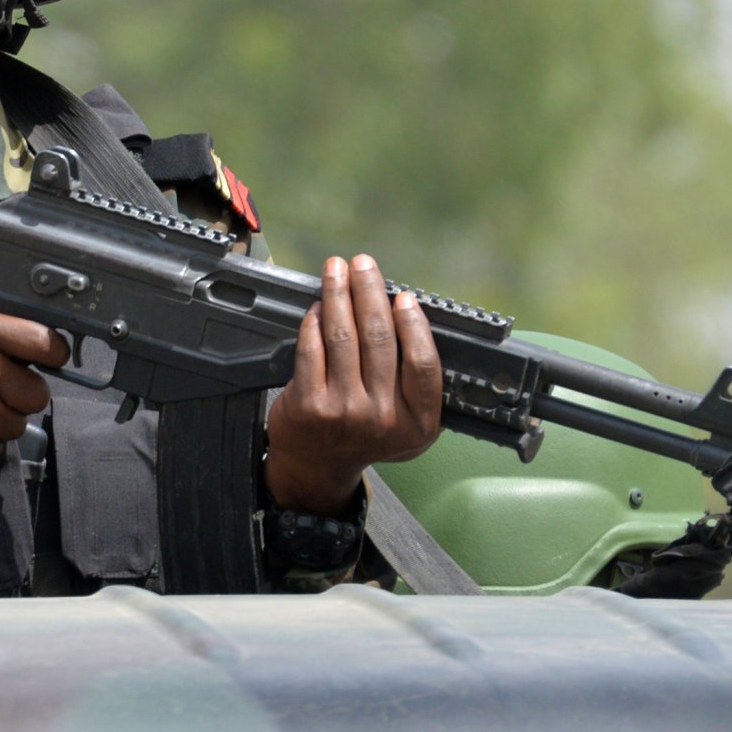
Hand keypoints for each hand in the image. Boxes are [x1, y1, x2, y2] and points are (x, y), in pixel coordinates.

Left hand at [264, 254, 443, 514]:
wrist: (318, 467)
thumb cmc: (365, 433)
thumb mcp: (404, 420)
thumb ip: (411, 379)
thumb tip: (402, 309)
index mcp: (418, 423)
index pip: (422, 363)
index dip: (414, 324)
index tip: (404, 297)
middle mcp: (383, 419)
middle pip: (380, 340)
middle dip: (369, 292)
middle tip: (364, 264)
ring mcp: (344, 412)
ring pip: (344, 338)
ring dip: (339, 294)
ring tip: (336, 269)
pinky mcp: (309, 405)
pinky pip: (313, 350)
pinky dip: (315, 321)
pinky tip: (318, 305)